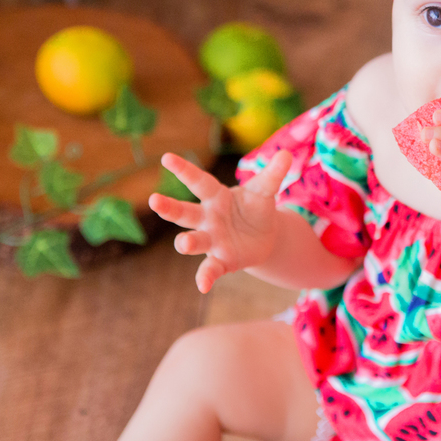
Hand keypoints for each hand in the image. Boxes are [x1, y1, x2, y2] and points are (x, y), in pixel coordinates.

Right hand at [148, 150, 293, 292]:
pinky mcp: (221, 261)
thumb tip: (287, 154)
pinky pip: (210, 269)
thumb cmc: (256, 208)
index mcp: (216, 196)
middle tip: (154, 200)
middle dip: (169, 208)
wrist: (264, 237)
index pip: (198, 181)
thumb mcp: (265, 191)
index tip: (166, 157)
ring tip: (184, 243)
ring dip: (186, 242)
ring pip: (193, 240)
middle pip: (184, 212)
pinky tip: (203, 286)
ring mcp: (211, 240)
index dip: (183, 169)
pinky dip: (205, 277)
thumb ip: (273, 175)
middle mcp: (207, 218)